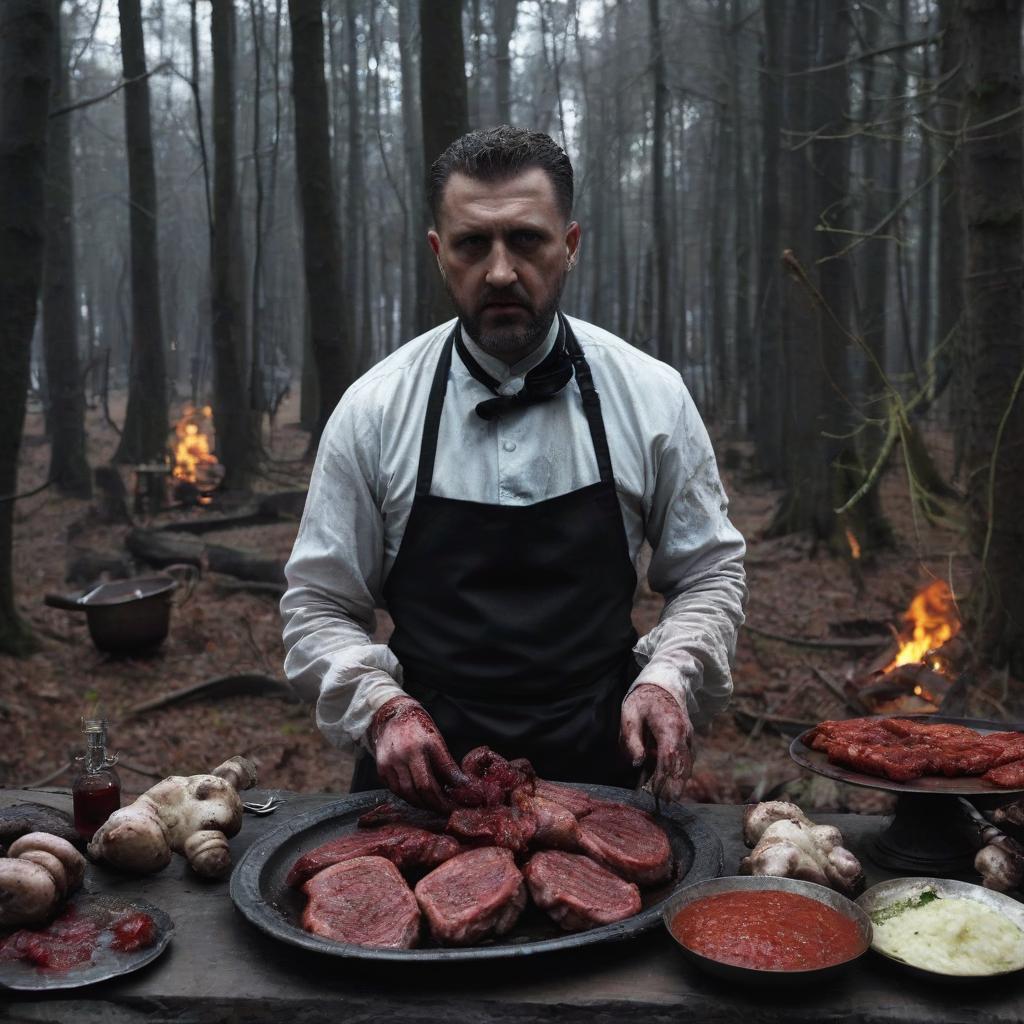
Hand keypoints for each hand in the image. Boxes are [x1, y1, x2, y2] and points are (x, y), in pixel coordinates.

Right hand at [369, 696, 465, 811]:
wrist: (393, 714)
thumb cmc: (419, 727)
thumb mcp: (437, 741)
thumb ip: (447, 765)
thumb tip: (461, 786)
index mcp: (421, 746)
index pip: (431, 783)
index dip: (443, 800)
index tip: (454, 807)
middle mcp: (403, 754)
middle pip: (418, 791)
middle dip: (434, 805)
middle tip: (445, 810)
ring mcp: (389, 762)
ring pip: (405, 793)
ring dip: (421, 803)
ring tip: (434, 804)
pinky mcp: (381, 768)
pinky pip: (395, 789)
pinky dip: (408, 795)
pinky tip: (418, 795)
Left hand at [620, 684, 693, 803]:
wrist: (664, 684)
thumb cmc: (643, 699)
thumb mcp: (629, 713)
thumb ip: (632, 737)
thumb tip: (637, 762)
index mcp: (669, 725)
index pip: (669, 755)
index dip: (664, 777)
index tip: (656, 793)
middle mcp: (684, 732)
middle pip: (682, 764)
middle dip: (675, 785)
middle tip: (665, 804)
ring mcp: (689, 736)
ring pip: (687, 764)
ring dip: (679, 782)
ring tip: (668, 800)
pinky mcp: (688, 739)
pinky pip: (686, 760)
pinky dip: (680, 773)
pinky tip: (672, 786)